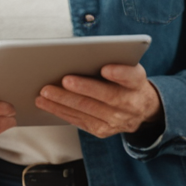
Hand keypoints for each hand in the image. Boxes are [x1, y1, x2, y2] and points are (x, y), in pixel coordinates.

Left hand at [36, 63, 161, 139]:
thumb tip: (80, 56)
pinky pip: (79, 120)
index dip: (119, 73)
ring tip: (45, 92)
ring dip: (63, 101)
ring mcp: (117, 121)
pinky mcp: (102, 130)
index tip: (106, 69)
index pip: (132, 77)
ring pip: (88, 110)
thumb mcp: (127, 69)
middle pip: (106, 96)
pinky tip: (46, 103)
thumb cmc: (124, 82)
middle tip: (63, 81)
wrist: (140, 109)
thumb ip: (113, 63)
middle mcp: (131, 104)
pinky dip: (60, 110)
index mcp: (137, 83)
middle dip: (83, 89)